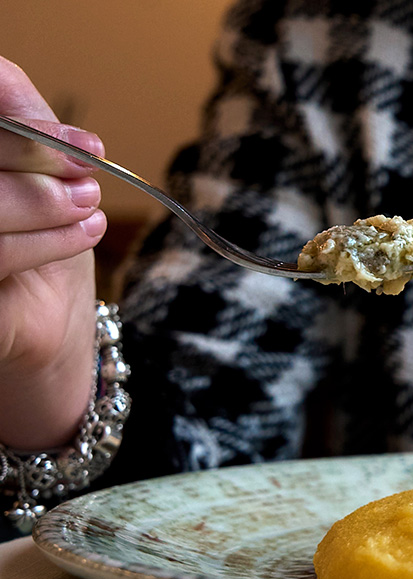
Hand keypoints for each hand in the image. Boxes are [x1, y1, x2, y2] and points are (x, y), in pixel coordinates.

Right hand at [0, 56, 106, 449]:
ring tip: (87, 203)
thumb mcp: (36, 169)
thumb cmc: (34, 232)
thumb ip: (24, 127)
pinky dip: (48, 240)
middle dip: (36, 155)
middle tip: (87, 171)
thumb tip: (41, 119)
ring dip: (44, 200)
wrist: (43, 320)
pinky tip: (86, 231)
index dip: (18, 118)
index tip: (84, 142)